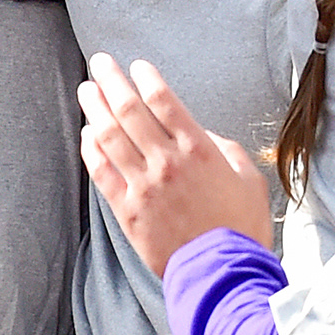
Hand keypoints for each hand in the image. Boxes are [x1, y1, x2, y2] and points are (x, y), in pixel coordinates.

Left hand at [79, 52, 272, 271]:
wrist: (221, 271)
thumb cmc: (241, 225)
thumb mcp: (248, 177)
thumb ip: (225, 149)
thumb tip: (204, 136)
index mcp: (197, 148)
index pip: (163, 101)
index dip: (146, 78)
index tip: (137, 66)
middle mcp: (166, 161)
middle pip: (130, 110)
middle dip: (112, 82)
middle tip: (100, 62)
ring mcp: (143, 186)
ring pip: (110, 137)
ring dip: (95, 109)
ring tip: (86, 89)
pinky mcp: (128, 210)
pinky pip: (102, 173)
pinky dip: (92, 150)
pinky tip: (88, 134)